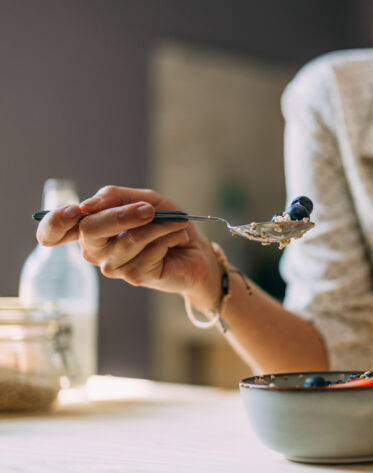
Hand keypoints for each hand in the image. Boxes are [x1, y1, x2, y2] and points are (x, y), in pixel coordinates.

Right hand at [36, 186, 222, 309]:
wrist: (197, 251)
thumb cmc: (167, 223)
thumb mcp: (145, 200)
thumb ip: (115, 197)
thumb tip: (87, 205)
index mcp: (91, 229)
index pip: (53, 232)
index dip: (54, 223)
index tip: (74, 211)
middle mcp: (95, 250)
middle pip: (90, 230)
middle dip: (122, 215)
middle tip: (150, 209)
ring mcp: (113, 266)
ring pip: (129, 240)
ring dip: (159, 225)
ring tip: (177, 223)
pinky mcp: (135, 276)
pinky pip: (150, 251)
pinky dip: (170, 237)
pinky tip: (178, 238)